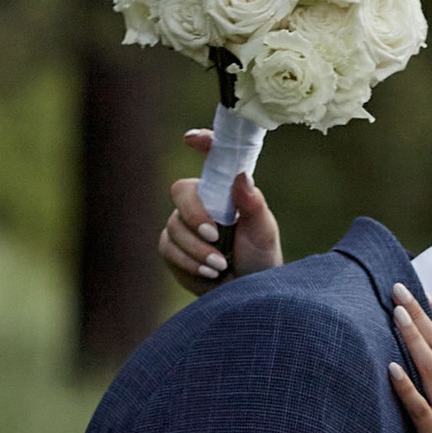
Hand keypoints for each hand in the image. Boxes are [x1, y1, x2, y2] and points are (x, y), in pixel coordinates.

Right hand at [160, 136, 284, 290]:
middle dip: (194, 215)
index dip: (202, 143)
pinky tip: (208, 274)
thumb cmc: (260, 258)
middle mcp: (201, 202)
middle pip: (181, 191)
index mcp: (224, 191)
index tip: (192, 139)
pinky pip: (167, 247)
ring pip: (173, 225)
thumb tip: (241, 176)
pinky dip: (188, 262)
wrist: (246, 294)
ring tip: (220, 266)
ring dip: (196, 248)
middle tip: (213, 235)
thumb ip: (254, 204)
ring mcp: (183, 225)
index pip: (212, 160)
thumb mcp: (264, 232)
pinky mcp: (172, 248)